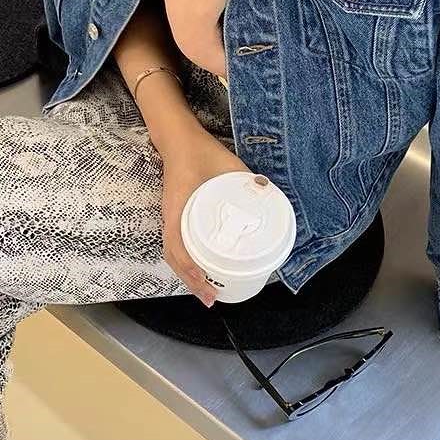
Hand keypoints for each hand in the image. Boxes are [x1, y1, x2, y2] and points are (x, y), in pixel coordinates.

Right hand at [160, 128, 249, 305]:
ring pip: (175, 255)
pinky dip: (187, 262)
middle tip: (212, 299)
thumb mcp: (227, 165)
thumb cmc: (201, 152)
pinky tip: (200, 270)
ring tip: (207, 293)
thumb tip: (267, 192)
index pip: (177, 246)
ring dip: (189, 276)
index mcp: (179, 208)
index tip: (206, 284)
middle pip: (175, 258)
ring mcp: (172, 218)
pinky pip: (177, 244)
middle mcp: (171, 218)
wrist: (179, 140)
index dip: (190, 268)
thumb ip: (246, 179)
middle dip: (192, 282)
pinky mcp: (176, 216)